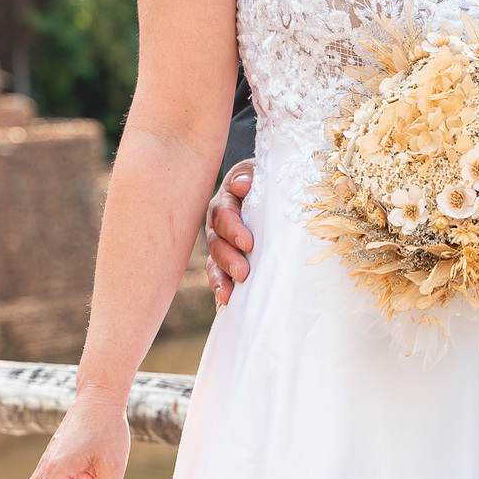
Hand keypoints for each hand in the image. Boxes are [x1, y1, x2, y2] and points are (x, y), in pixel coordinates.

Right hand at [206, 160, 254, 306]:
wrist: (263, 187)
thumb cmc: (262, 180)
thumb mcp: (258, 172)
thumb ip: (249, 176)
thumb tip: (241, 184)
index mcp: (225, 202)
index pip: (223, 215)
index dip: (233, 229)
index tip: (248, 243)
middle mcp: (217, 225)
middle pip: (216, 243)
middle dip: (228, 259)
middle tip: (242, 273)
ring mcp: (220, 244)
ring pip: (214, 263)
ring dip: (221, 280)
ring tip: (229, 296)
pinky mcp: (226, 261)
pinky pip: (219, 277)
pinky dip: (221, 290)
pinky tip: (224, 307)